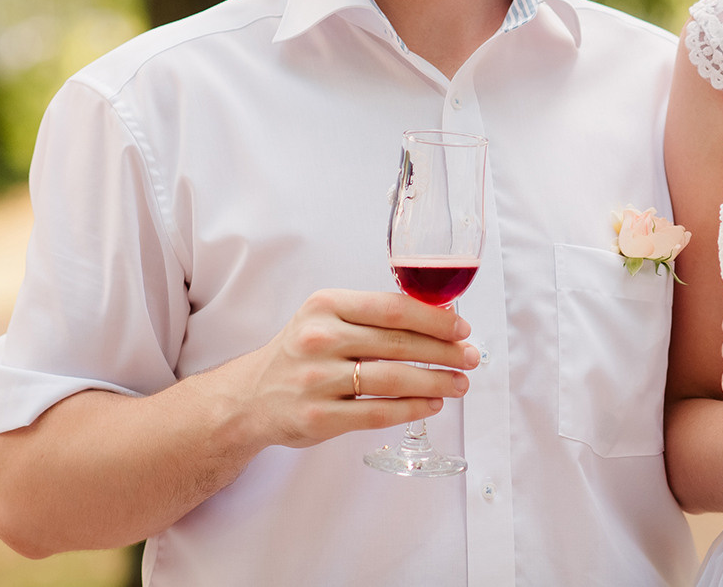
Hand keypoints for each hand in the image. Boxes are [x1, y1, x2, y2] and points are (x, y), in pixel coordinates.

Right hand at [227, 289, 479, 449]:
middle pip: (398, 344)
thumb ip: (372, 316)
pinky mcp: (319, 417)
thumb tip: (439, 318)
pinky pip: (378, 413)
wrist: (250, 396)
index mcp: (326, 305)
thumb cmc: (301, 352)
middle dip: (444, 352)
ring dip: (436, 382)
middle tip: (471, 358)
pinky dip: (412, 409)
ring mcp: (317, 380)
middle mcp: (320, 339)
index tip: (462, 328)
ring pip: (393, 380)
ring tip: (460, 384)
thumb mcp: (327, 317)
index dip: (435, 319)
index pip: (393, 309)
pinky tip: (432, 404)